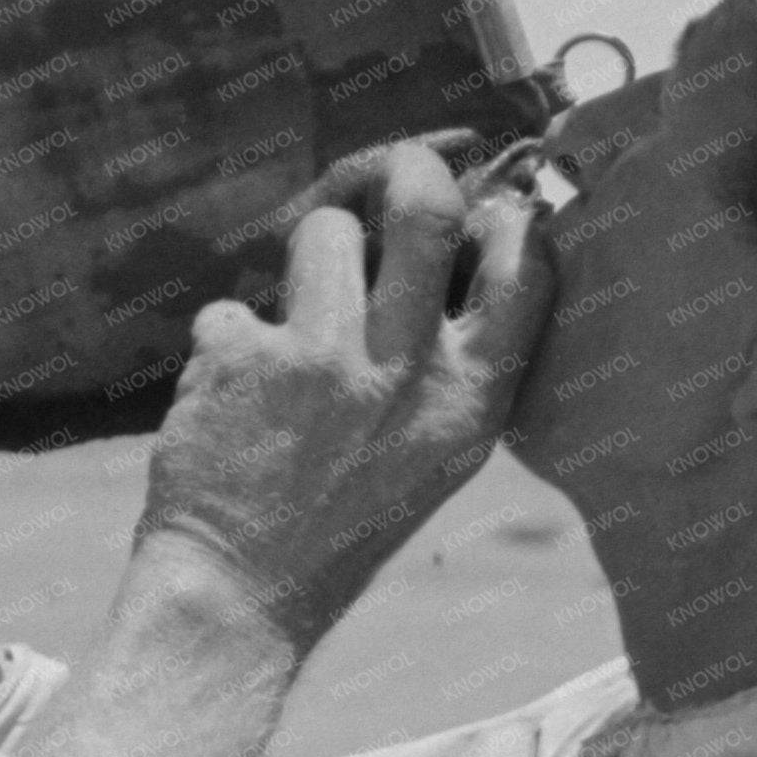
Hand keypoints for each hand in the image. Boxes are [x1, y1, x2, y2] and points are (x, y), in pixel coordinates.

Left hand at [138, 139, 553, 649]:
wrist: (243, 590)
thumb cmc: (346, 519)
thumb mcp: (438, 452)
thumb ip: (454, 361)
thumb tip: (456, 245)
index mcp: (471, 398)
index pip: (525, 267)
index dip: (508, 218)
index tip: (484, 209)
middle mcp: (407, 371)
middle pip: (425, 207)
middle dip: (410, 166)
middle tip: (398, 168)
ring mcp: (324, 358)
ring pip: (322, 233)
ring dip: (307, 262)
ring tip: (296, 328)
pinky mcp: (244, 354)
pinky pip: (237, 305)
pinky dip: (231, 344)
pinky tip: (234, 406)